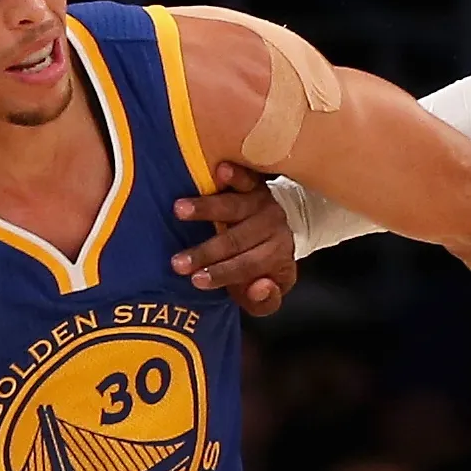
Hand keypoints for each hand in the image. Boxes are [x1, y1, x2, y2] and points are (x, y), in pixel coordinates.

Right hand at [171, 163, 299, 316]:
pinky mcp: (255, 184)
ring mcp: (262, 203)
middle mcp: (270, 228)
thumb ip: (264, 301)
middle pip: (236, 240)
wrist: (293, 223)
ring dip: (207, 208)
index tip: (196, 280)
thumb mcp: (273, 288)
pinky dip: (235, 174)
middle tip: (177, 262)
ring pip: (235, 206)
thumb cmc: (268, 261)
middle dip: (206, 252)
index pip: (247, 266)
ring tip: (179, 210)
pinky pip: (247, 177)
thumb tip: (259, 286)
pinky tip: (221, 170)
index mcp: (275, 256)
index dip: (221, 274)